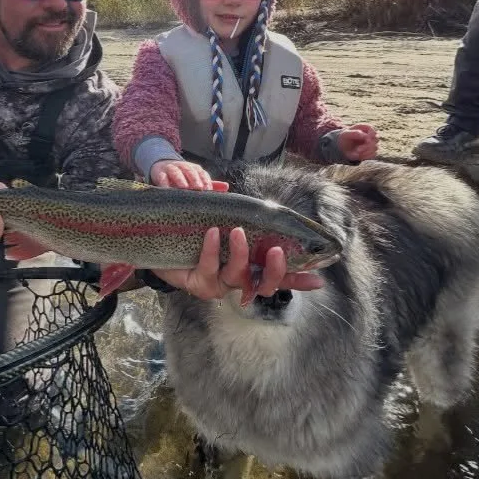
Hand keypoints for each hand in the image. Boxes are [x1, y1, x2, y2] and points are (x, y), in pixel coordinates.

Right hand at [150, 159, 217, 190]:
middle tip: (199, 188)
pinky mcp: (159, 173)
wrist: (162, 166)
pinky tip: (166, 189)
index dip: (205, 180)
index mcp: (194, 169)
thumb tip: (226, 187)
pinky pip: (161, 176)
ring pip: (176, 172)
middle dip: (195, 179)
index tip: (208, 190)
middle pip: (190, 170)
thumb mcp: (196, 179)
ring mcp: (171, 168)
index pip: (202, 173)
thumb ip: (209, 184)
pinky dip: (164, 182)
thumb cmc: (182, 176)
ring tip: (184, 187)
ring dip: (180, 178)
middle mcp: (183, 167)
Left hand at [151, 226, 323, 303]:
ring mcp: (219, 284)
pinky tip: (212, 234)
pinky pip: (209, 268)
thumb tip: (236, 194)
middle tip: (275, 250)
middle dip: (274, 269)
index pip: (279, 276)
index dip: (299, 280)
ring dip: (240, 254)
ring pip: (238, 276)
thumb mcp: (217, 217)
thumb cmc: (194, 230)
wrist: (159, 242)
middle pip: (265, 284)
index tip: (319, 280)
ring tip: (236, 231)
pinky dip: (211, 250)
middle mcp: (238, 279)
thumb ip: (232, 209)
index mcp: (249, 266)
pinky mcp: (199, 284)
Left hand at [338, 123, 377, 161]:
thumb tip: (367, 137)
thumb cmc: (344, 138)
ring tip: (357, 152)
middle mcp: (370, 135)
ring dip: (366, 151)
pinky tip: (359, 155)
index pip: (373, 130)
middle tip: (358, 149)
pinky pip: (374, 154)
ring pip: (375, 147)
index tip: (367, 140)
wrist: (342, 147)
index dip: (372, 135)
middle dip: (367, 146)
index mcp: (365, 128)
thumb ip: (356, 133)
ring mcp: (372, 143)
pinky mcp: (371, 151)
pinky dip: (367, 156)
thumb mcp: (346, 134)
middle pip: (376, 139)